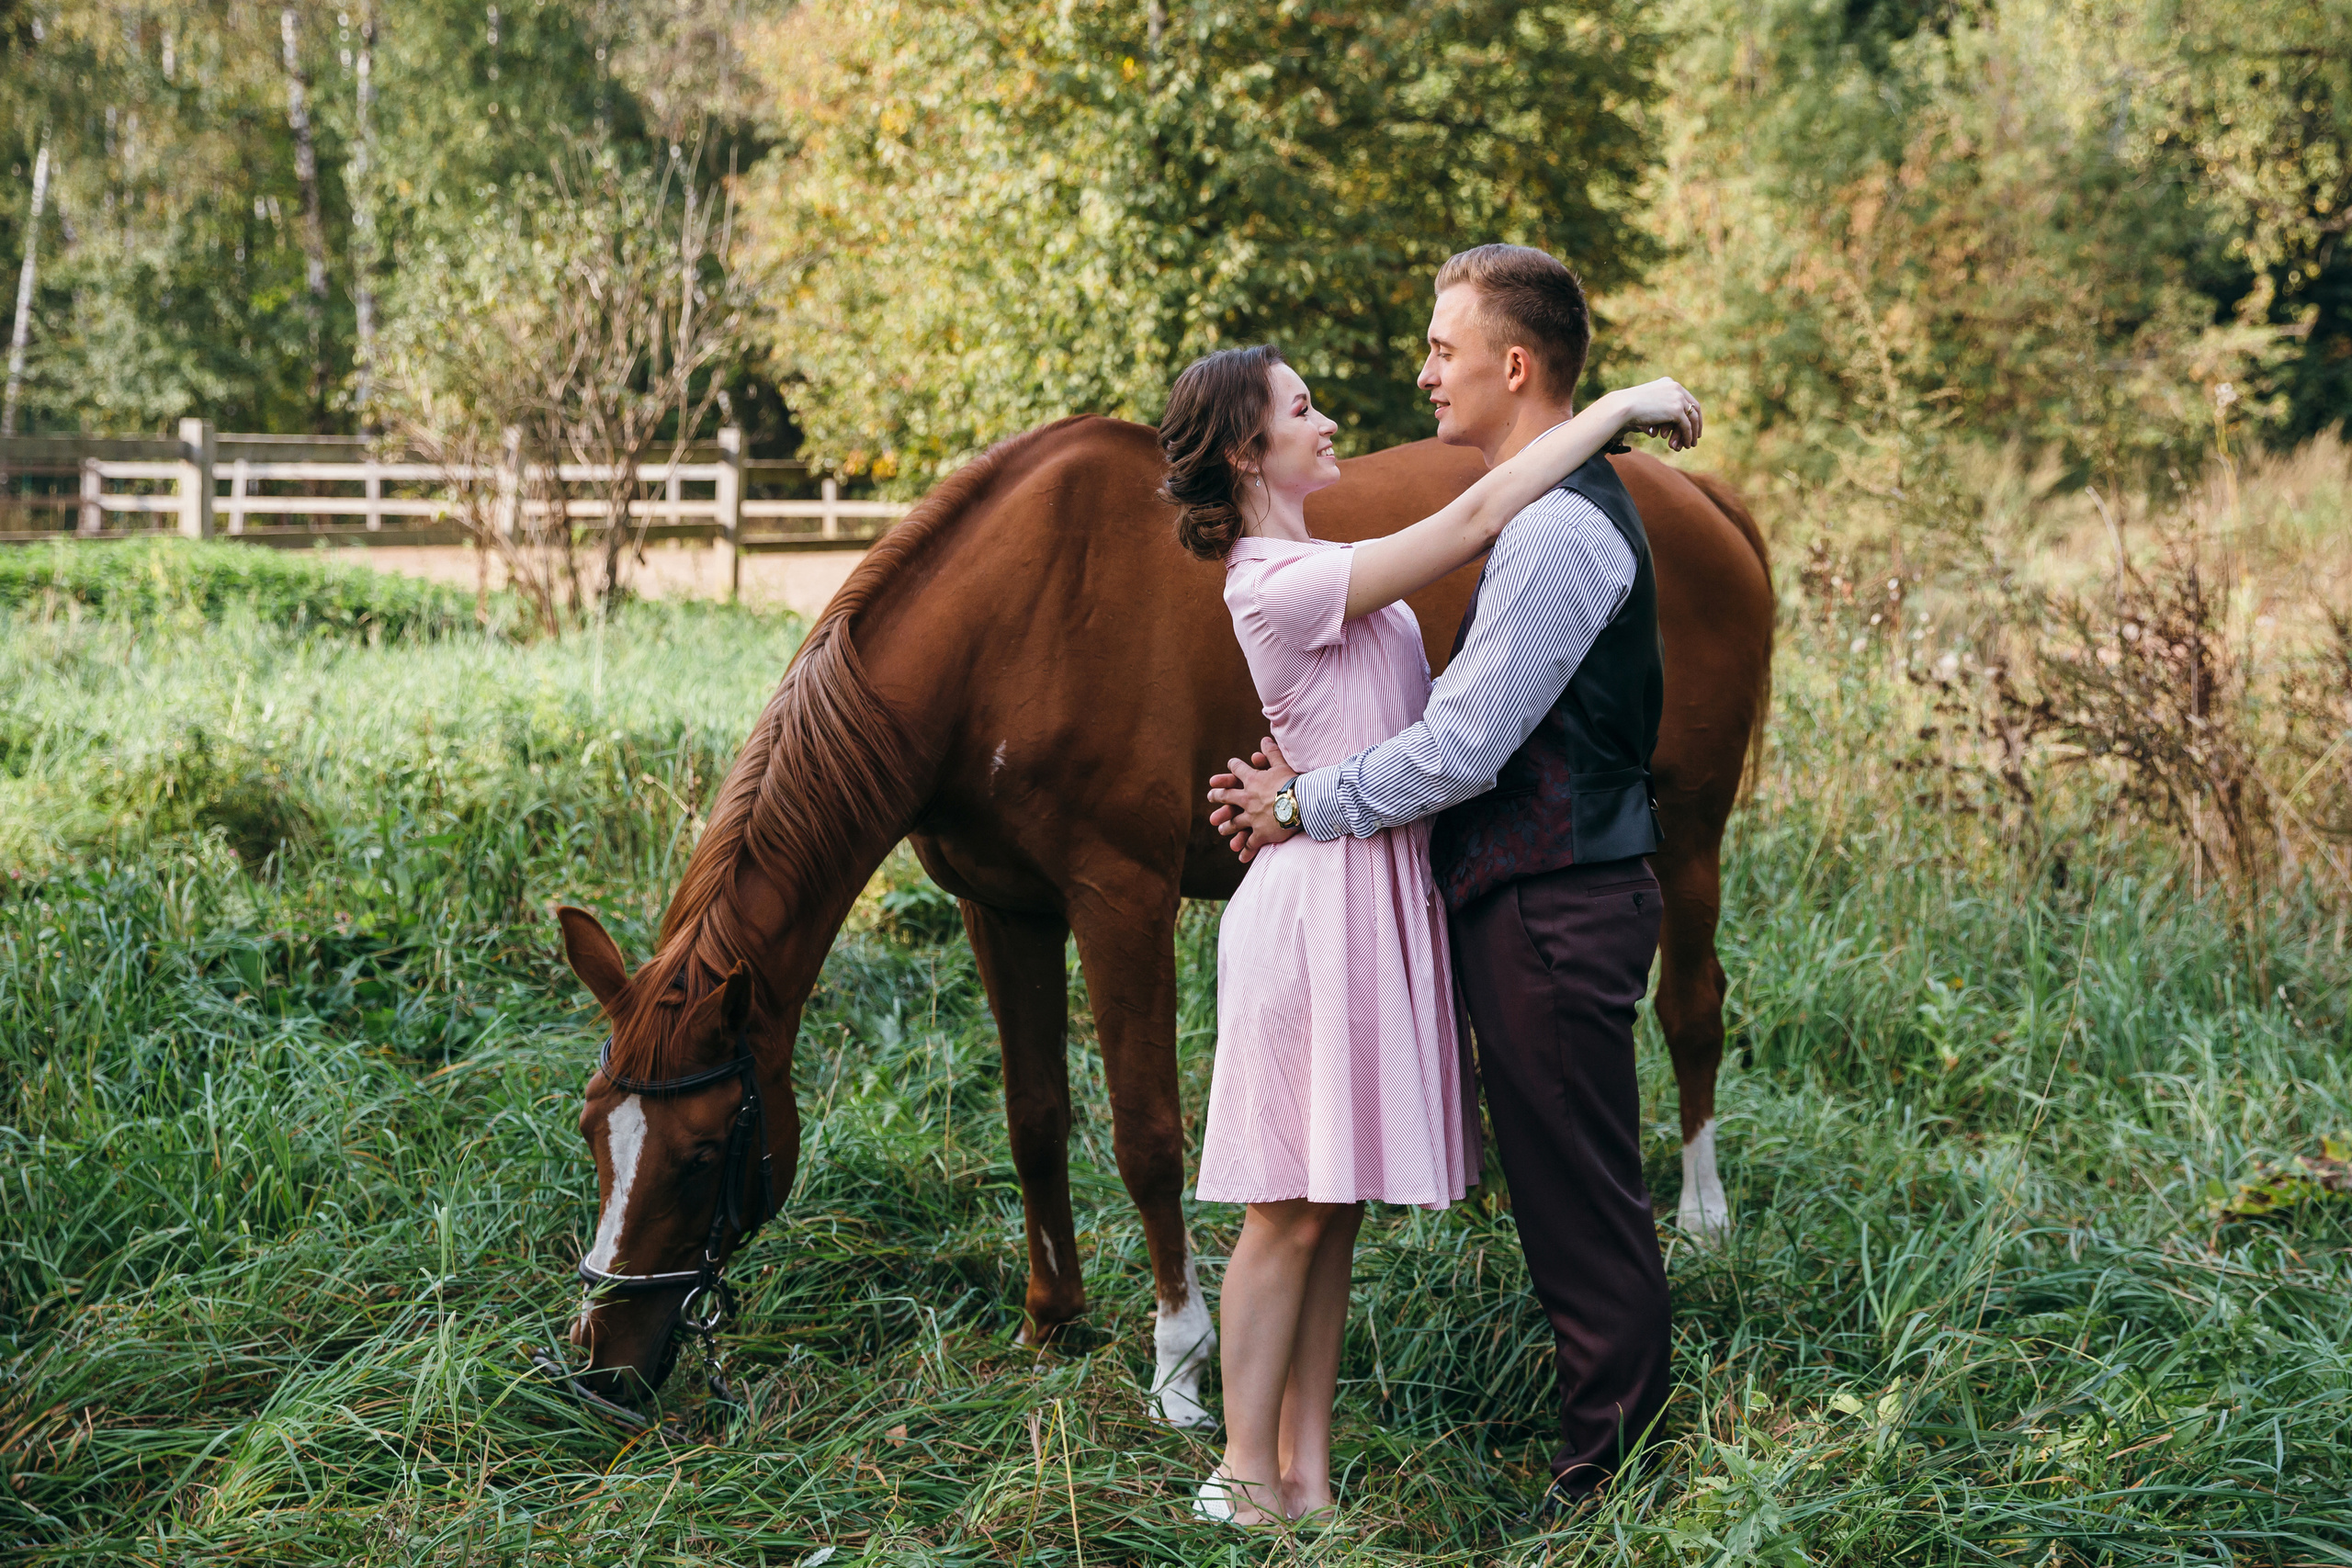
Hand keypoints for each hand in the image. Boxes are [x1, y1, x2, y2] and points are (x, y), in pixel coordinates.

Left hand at [1206, 737, 1298, 862]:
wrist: (1303, 804)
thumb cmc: (1294, 783)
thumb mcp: (1282, 765)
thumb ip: (1272, 752)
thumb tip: (1264, 739)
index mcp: (1252, 781)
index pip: (1238, 770)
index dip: (1233, 767)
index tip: (1230, 765)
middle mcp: (1247, 799)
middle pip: (1227, 797)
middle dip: (1218, 796)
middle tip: (1211, 796)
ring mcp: (1251, 817)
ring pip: (1234, 823)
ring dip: (1227, 826)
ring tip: (1221, 828)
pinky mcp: (1260, 833)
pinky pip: (1250, 843)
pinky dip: (1245, 850)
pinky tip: (1240, 856)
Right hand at [1606, 378, 1702, 452]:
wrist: (1622, 406)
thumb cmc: (1627, 406)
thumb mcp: (1646, 402)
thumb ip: (1657, 406)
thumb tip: (1661, 420)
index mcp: (1669, 382)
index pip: (1686, 397)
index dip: (1691, 411)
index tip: (1691, 422)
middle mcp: (1676, 388)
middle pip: (1694, 406)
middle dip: (1696, 422)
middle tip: (1696, 435)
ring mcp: (1678, 398)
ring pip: (1692, 418)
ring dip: (1693, 432)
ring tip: (1691, 444)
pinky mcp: (1676, 411)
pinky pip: (1686, 426)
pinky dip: (1688, 436)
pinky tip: (1686, 445)